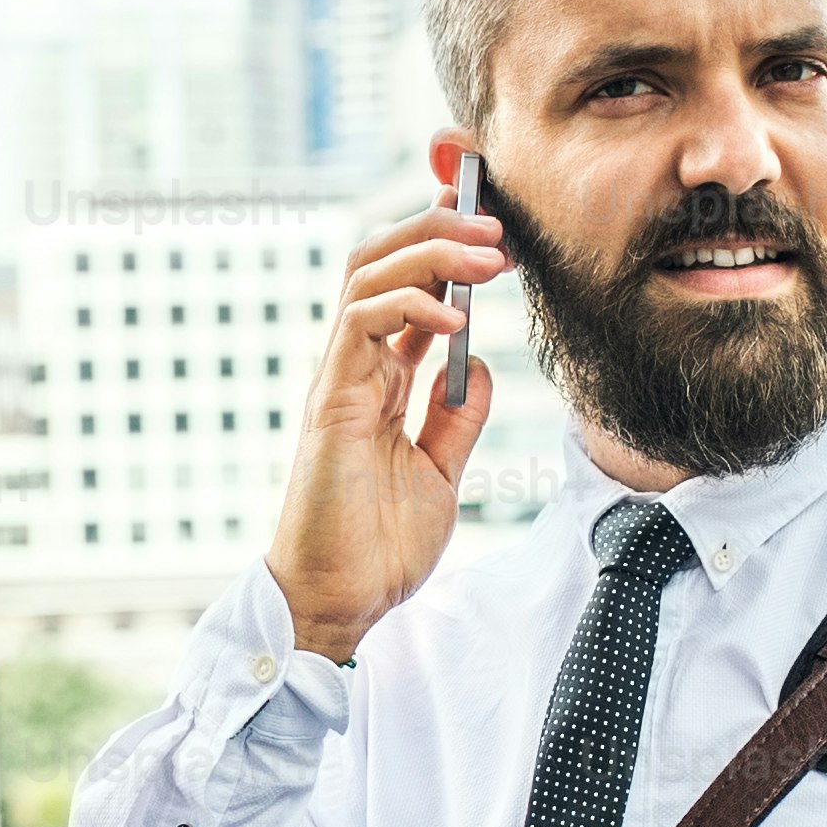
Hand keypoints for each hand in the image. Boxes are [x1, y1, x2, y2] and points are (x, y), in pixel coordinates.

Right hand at [265, 200, 503, 662]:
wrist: (343, 600)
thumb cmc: (379, 545)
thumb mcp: (442, 470)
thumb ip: (457, 415)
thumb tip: (480, 365)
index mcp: (379, 381)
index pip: (405, 289)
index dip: (443, 249)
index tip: (495, 233)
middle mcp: (355, 369)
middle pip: (381, 262)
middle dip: (436, 229)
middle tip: (496, 227)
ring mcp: (340, 379)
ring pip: (368, 276)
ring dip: (430, 251)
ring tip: (486, 253)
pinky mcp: (331, 400)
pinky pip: (361, 323)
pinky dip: (409, 303)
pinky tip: (457, 316)